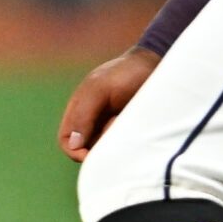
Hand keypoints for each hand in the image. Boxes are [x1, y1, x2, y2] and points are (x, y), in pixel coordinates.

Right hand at [58, 47, 160, 161]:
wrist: (155, 66)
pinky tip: (137, 124)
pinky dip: (129, 141)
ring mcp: (113, 129)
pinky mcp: (130, 133)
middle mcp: (94, 124)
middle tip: (117, 126)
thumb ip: (83, 114)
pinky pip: (125, 147)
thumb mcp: (100, 89)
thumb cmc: (125, 73)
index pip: (66, 141)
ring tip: (128, 118)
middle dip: (101, 146)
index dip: (74, 151)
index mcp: (79, 112)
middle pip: (88, 149)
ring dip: (117, 141)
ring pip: (108, 150)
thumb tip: (73, 144)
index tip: (89, 155)